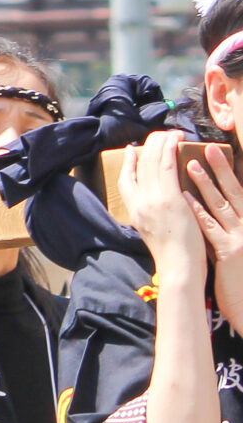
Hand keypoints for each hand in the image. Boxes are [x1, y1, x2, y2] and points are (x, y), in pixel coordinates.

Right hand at [128, 130, 209, 287]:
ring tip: (168, 133)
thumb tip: (157, 206)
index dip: (129, 162)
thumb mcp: (152, 232)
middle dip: (148, 146)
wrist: (178, 268)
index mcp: (133, 211)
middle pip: (140, 166)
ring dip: (160, 143)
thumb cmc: (173, 256)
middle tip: (157, 135)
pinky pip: (168, 167)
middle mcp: (139, 202)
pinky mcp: (171, 199)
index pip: (125, 180)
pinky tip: (175, 140)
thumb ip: (150, 215)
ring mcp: (154, 200)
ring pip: (153, 163)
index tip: (134, 149)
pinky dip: (169, 150)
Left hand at [184, 143, 242, 330]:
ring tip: (190, 163)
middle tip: (208, 147)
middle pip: (235, 192)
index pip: (239, 194)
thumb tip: (203, 204)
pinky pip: (211, 227)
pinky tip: (184, 197)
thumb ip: (225, 226)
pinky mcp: (230, 252)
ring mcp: (241, 238)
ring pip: (222, 205)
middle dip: (221, 169)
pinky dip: (198, 211)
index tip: (216, 152)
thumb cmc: (238, 275)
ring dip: (206, 183)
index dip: (229, 173)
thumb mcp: (234, 246)